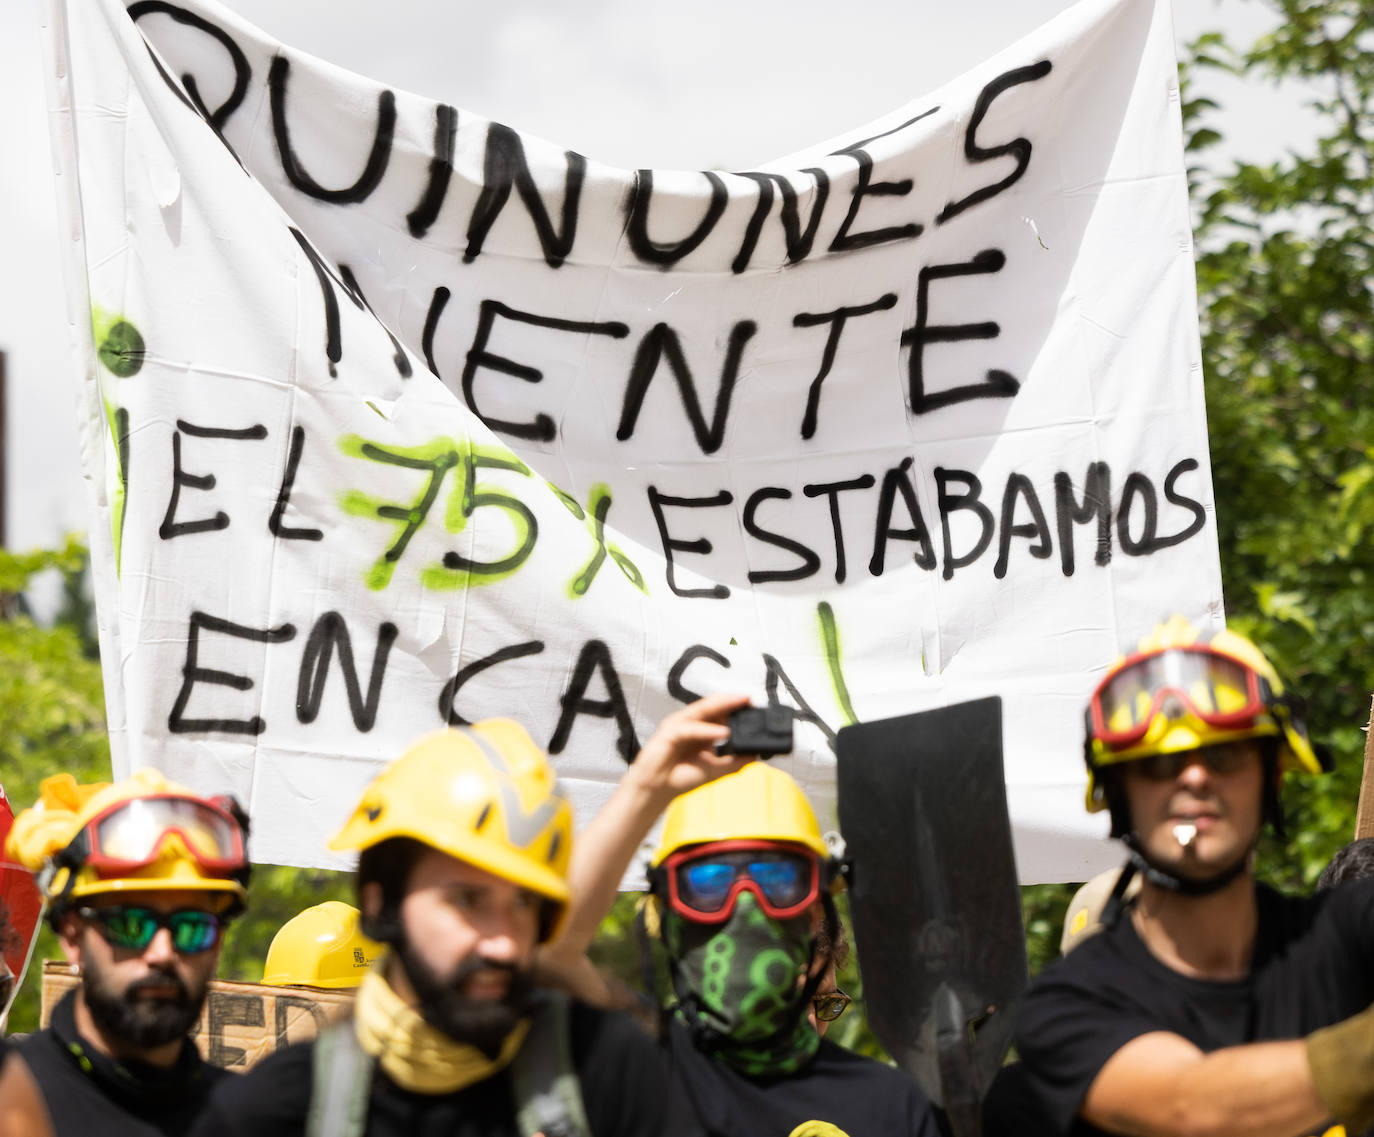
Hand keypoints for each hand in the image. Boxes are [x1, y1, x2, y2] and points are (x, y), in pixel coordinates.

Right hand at [625, 693, 755, 804]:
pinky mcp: (668, 733)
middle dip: (732, 700)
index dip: (737, 708)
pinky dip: (707, 730)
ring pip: (702, 710)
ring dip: (722, 706)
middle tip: (750, 698)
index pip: (721, 713)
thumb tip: (756, 754)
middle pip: (713, 706)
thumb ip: (735, 762)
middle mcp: (690, 724)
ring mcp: (679, 726)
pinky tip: (724, 733)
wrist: (655, 791)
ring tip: (741, 703)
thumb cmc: (680, 778)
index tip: (756, 706)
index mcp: (702, 730)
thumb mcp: (715, 770)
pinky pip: (691, 729)